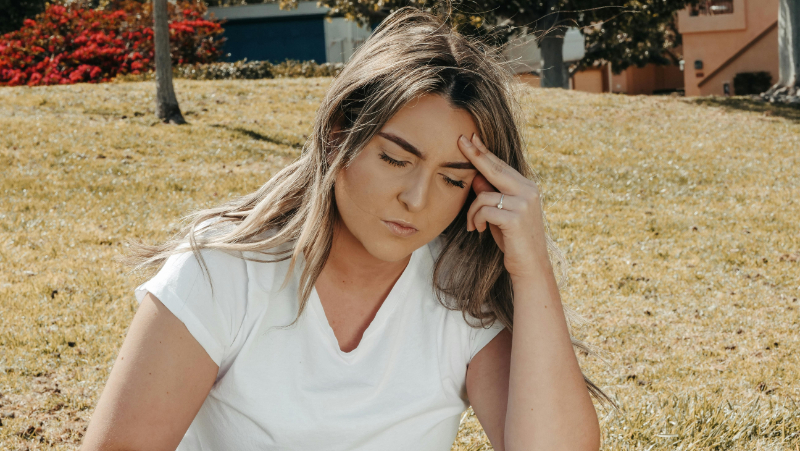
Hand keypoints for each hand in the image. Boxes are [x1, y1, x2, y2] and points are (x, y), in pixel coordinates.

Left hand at [457, 134, 550, 278]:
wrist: (530, 266)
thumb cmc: (513, 240)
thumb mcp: (500, 214)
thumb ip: (491, 194)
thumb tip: (475, 177)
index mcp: (527, 187)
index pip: (501, 166)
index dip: (485, 152)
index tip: (471, 138)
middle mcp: (529, 191)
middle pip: (495, 168)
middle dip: (475, 155)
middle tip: (460, 140)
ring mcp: (524, 203)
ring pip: (484, 195)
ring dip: (472, 212)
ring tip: (473, 225)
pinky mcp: (515, 217)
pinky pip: (484, 210)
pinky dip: (476, 220)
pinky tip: (478, 230)